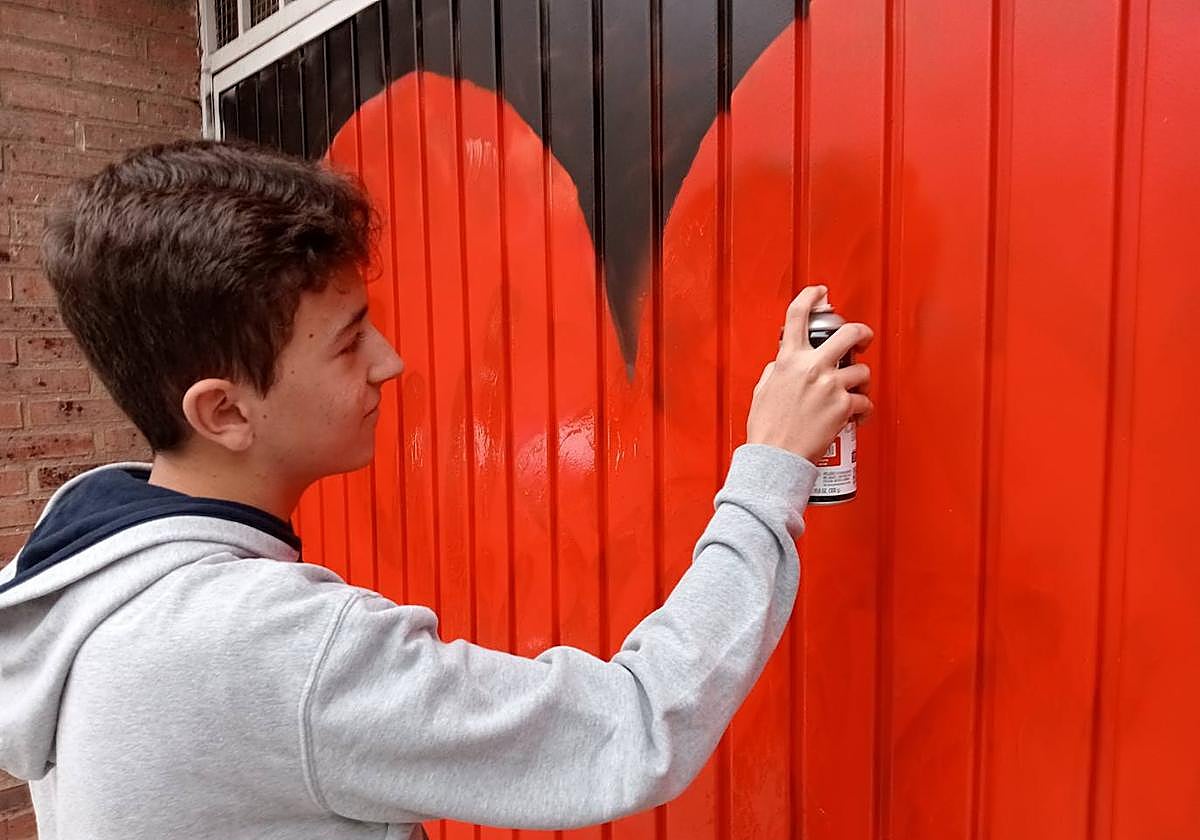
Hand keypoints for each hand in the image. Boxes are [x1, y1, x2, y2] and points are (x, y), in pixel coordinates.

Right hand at [746, 286, 874, 463]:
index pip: (797, 316)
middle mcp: (812, 367)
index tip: (820, 292)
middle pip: (849, 333)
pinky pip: (864, 401)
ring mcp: (830, 385)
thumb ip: (776, 371)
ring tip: (856, 392)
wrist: (777, 457)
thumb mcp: (762, 390)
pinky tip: (857, 416)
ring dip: (861, 381)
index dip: (811, 297)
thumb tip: (784, 364)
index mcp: (788, 360)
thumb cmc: (767, 429)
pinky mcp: (844, 406)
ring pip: (862, 369)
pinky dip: (863, 410)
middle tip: (864, 338)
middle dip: (862, 332)